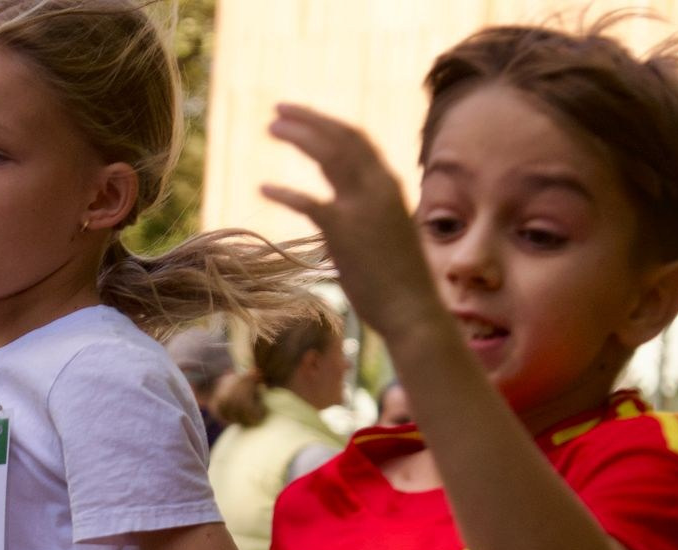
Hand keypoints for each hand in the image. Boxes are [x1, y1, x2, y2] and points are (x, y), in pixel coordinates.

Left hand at [259, 103, 438, 341]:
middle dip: (308, 119)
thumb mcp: (388, 234)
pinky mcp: (344, 230)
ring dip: (298, 136)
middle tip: (277, 111)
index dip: (328, 124)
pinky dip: (284, 192)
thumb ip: (368, 214)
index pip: (357, 140)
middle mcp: (379, 187)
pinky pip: (308, 201)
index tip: (302, 116)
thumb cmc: (400, 281)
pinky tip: (263, 188)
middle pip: (341, 137)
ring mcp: (362, 206)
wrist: (413, 310)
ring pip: (328, 155)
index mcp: (389, 185)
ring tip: (270, 127)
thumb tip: (341, 214)